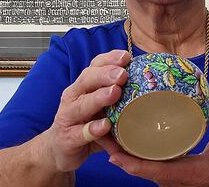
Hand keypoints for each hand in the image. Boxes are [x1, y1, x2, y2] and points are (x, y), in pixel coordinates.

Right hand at [43, 49, 129, 172]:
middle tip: (122, 74)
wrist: (58, 151)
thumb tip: (150, 87)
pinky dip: (92, 129)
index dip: (109, 59)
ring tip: (115, 92)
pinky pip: (80, 133)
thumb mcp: (102, 108)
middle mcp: (73, 97)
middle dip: (105, 74)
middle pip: (87, 80)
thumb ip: (118, 98)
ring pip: (82, 104)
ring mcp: (68, 117)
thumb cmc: (86, 124)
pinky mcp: (67, 138)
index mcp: (83, 86)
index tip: (126, 56)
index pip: (94, 66)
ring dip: (99, 97)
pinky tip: (105, 126)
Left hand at [101, 93, 208, 186]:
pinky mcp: (169, 173)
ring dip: (121, 150)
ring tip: (105, 127)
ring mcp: (170, 178)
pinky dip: (132, 151)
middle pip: (138, 168)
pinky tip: (123, 132)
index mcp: (186, 174)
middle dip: (117, 152)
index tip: (111, 150)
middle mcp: (173, 180)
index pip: (151, 171)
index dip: (129, 162)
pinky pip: (146, 164)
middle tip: (100, 129)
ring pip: (139, 167)